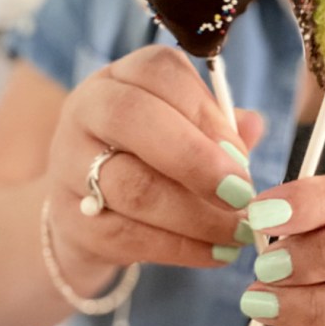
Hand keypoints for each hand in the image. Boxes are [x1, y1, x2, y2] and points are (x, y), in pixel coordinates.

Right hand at [41, 46, 263, 290]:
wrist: (89, 213)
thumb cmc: (152, 160)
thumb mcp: (184, 131)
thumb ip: (219, 126)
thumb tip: (254, 125)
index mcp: (121, 77)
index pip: (159, 72)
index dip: (205, 111)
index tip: (241, 152)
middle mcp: (87, 111)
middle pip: (133, 118)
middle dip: (197, 159)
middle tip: (243, 193)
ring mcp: (70, 165)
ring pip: (133, 185)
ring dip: (197, 214)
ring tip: (240, 231)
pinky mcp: (71, 221)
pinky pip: (130, 234)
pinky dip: (182, 248)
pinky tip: (218, 253)